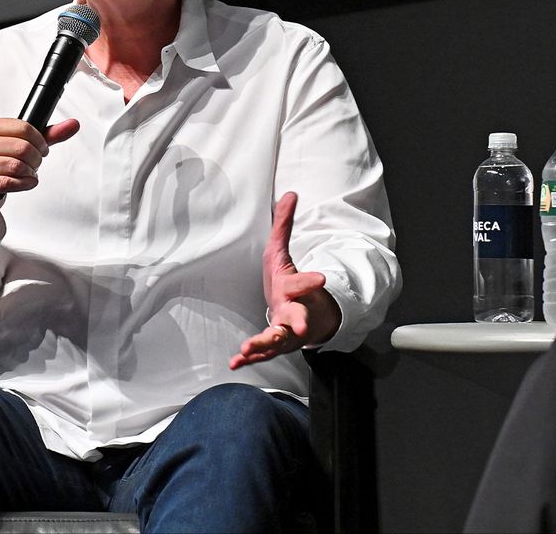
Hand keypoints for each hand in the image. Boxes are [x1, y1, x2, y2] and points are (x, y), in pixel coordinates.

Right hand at [0, 117, 79, 242]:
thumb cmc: (1, 164)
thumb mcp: (23, 144)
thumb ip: (48, 135)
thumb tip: (73, 124)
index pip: (23, 127)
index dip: (40, 141)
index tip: (42, 149)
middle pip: (22, 147)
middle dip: (36, 159)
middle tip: (35, 164)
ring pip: (17, 166)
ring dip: (30, 173)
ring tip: (28, 174)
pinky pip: (10, 182)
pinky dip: (25, 184)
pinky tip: (25, 182)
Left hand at [229, 191, 341, 369]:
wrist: (298, 313)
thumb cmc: (286, 281)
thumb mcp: (282, 251)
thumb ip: (284, 224)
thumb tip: (291, 193)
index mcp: (294, 289)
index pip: (303, 284)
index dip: (310, 282)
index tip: (321, 279)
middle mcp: (292, 313)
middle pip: (298, 319)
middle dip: (299, 323)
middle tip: (302, 328)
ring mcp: (284, 332)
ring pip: (278, 341)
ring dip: (264, 344)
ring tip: (248, 349)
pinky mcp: (273, 345)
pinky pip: (262, 352)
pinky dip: (249, 358)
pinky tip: (235, 363)